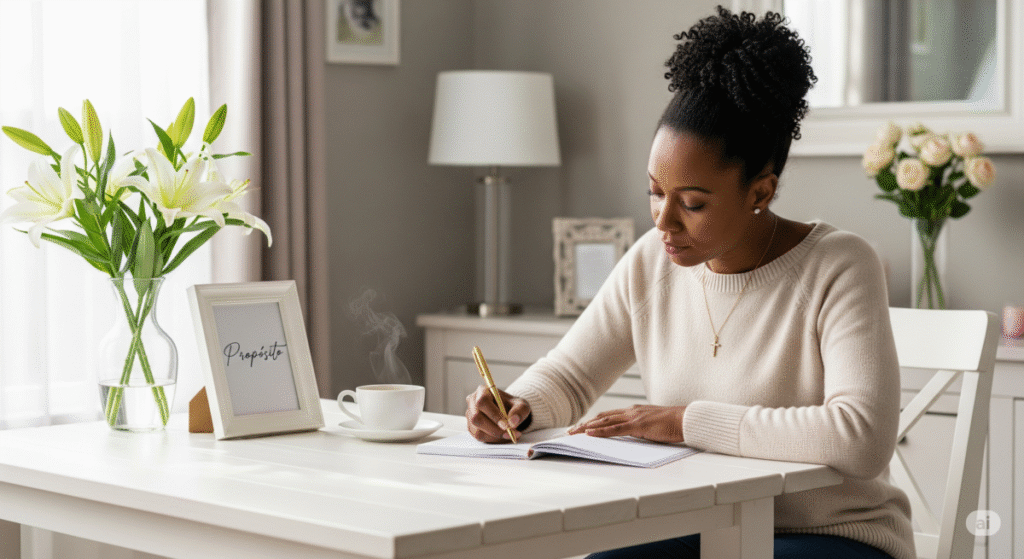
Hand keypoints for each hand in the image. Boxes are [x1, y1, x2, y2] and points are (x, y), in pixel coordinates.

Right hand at [465, 385, 530, 442]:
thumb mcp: (521, 405)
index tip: (506, 425)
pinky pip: (479, 437)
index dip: (493, 414)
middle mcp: (473, 402)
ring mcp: (470, 415)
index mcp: (483, 391)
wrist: (509, 412)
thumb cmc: (513, 406)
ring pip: (477, 430)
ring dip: (495, 436)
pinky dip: (492, 439)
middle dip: (494, 429)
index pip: (483, 402)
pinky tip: (502, 436)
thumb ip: (519, 411)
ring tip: (509, 435)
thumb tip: (512, 422)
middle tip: (510, 433)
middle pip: (476, 418)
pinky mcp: (471, 427)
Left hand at [566, 405, 685, 443]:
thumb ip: (639, 428)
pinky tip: (590, 433)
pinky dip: (601, 431)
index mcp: (633, 411)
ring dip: (587, 427)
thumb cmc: (673, 424)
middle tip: (570, 431)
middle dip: (584, 424)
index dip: (593, 421)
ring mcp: (633, 417)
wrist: (686, 420)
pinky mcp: (638, 425)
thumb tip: (630, 435)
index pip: (608, 416)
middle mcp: (630, 411)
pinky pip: (615, 429)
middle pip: (601, 417)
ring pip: (604, 421)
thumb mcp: (651, 425)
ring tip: (574, 433)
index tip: (581, 427)